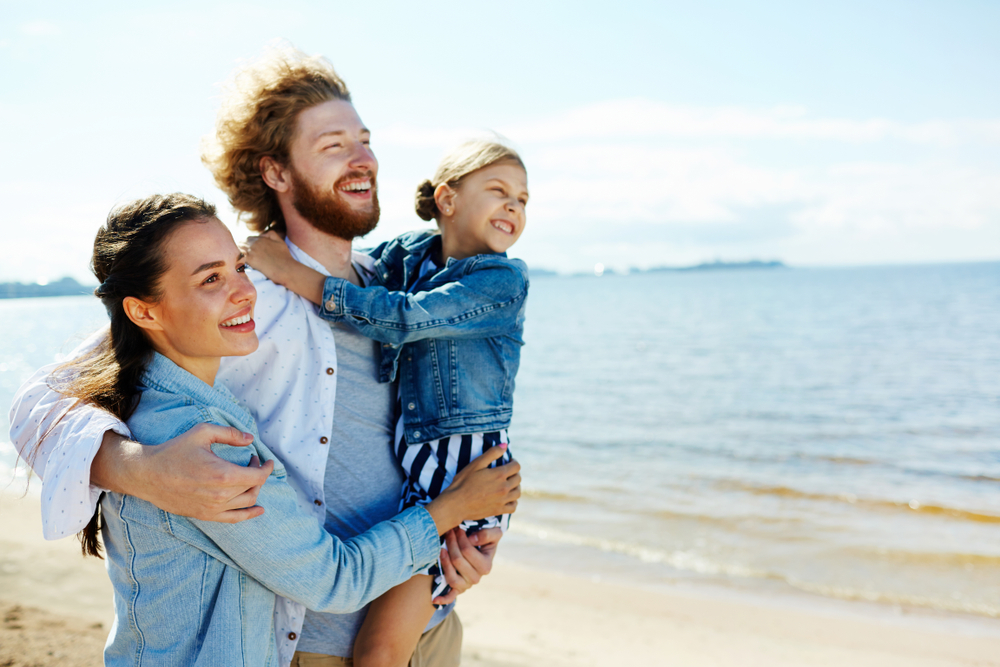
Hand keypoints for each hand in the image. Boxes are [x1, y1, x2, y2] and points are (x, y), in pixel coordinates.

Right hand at [93, 424, 273, 522]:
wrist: (147, 475)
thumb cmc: (174, 451)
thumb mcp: (202, 433)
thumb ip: (229, 434)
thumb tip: (250, 439)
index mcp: (223, 474)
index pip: (257, 476)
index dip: (266, 467)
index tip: (265, 459)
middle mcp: (221, 495)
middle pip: (254, 488)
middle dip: (259, 474)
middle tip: (252, 462)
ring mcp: (213, 508)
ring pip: (246, 503)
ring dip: (255, 490)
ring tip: (250, 477)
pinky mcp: (204, 515)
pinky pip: (234, 518)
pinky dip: (249, 514)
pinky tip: (259, 509)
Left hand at [241, 231, 293, 284]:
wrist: (285, 268)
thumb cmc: (284, 256)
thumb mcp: (280, 240)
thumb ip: (271, 234)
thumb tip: (262, 234)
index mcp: (260, 239)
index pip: (247, 239)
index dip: (247, 245)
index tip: (249, 250)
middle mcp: (254, 244)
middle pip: (242, 244)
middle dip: (242, 248)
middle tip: (244, 255)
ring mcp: (251, 251)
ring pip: (240, 250)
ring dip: (241, 254)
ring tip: (242, 259)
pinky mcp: (250, 260)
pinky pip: (240, 258)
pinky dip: (240, 260)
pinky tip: (243, 264)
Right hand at [425, 445, 519, 533]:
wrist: (456, 504)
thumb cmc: (463, 482)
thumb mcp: (476, 464)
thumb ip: (492, 453)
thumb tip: (505, 445)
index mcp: (499, 475)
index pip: (516, 466)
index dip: (514, 462)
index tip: (509, 461)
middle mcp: (504, 488)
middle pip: (518, 479)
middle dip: (515, 473)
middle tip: (508, 472)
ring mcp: (502, 500)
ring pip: (518, 492)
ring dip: (515, 486)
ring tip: (509, 484)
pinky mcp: (498, 510)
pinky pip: (513, 507)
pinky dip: (513, 502)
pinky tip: (508, 498)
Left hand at [431, 526, 503, 604]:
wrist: (482, 551)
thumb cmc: (485, 541)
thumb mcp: (494, 534)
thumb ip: (487, 534)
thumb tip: (472, 539)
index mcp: (486, 566)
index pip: (467, 550)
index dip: (460, 538)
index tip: (456, 527)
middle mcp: (476, 578)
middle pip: (457, 561)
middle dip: (451, 544)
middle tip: (448, 532)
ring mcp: (466, 585)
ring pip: (452, 577)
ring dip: (444, 562)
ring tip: (441, 549)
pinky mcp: (457, 589)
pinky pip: (450, 596)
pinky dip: (443, 599)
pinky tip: (434, 599)